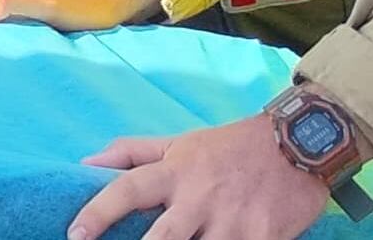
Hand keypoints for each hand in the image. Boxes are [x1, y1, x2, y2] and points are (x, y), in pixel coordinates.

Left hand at [66, 118, 337, 239]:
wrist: (298, 142)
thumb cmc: (230, 147)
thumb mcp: (179, 143)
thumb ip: (131, 153)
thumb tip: (84, 163)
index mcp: (176, 172)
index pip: (128, 189)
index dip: (99, 212)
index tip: (74, 234)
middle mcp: (201, 197)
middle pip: (164, 236)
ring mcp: (234, 221)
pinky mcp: (265, 237)